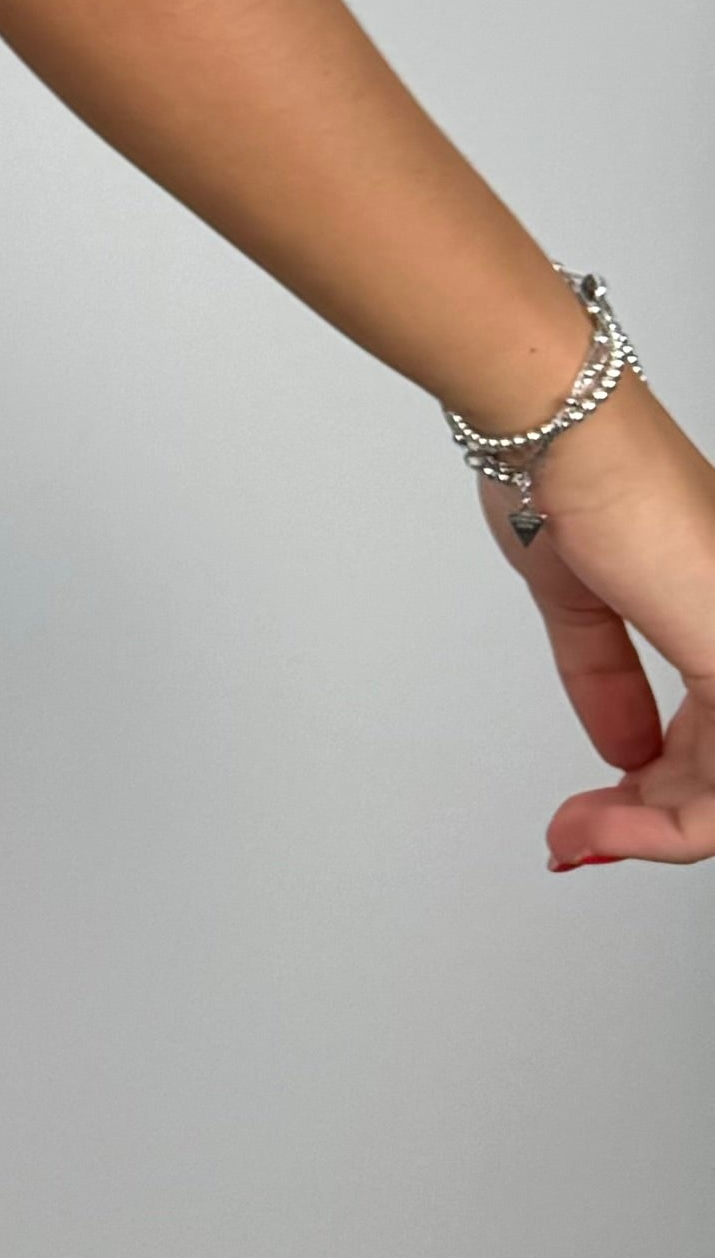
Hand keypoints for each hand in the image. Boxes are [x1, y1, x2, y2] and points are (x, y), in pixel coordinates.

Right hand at [488, 377, 714, 867]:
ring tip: (583, 833)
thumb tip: (623, 747)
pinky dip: (665, 817)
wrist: (559, 424)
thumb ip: (605, 675)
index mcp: (714, 610)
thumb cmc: (562, 470)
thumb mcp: (576, 592)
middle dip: (651, 820)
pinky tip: (611, 820)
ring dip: (651, 828)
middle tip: (583, 833)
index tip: (598, 810)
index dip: (664, 789)